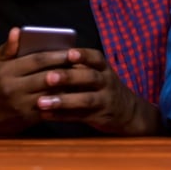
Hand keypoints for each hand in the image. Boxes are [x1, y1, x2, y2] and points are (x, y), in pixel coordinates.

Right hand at [0, 27, 76, 135]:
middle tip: (82, 63)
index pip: (36, 61)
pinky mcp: (27, 119)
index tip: (71, 50)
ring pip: (51, 94)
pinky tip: (72, 94)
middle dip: (66, 70)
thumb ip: (8, 48)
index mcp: (6, 72)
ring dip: (67, 86)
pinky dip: (61, 101)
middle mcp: (13, 89)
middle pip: (47, 77)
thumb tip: (18, 30)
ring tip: (81, 78)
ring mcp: (21, 105)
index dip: (55, 55)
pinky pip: (49, 109)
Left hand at [34, 47, 159, 134]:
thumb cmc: (103, 86)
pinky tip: (46, 115)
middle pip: (89, 77)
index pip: (95, 58)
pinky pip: (79, 117)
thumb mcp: (98, 72)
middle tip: (49, 77)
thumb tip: (47, 58)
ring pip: (85, 100)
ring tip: (42, 102)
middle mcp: (106, 82)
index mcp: (103, 68)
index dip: (83, 55)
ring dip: (62, 100)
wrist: (128, 112)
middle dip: (68, 77)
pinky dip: (61, 116)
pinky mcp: (99, 117)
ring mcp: (104, 101)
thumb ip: (78, 66)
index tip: (69, 53)